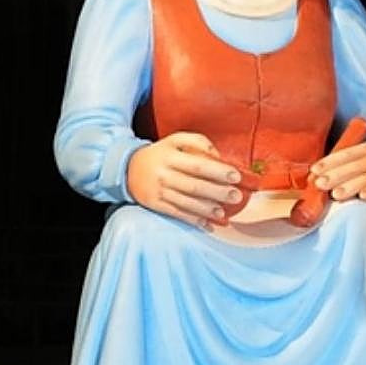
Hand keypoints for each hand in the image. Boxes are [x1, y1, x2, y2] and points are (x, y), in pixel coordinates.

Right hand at [126, 132, 244, 228]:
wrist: (128, 168)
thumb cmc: (161, 153)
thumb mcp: (175, 140)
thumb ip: (198, 142)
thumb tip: (218, 156)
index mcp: (170, 156)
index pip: (198, 165)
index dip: (218, 171)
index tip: (236, 176)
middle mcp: (164, 175)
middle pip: (194, 186)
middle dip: (218, 192)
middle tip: (236, 196)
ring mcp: (159, 192)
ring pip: (186, 203)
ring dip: (207, 209)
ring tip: (223, 213)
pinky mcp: (156, 205)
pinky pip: (177, 213)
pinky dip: (193, 220)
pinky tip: (207, 224)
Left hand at [310, 141, 365, 200]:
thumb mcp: (360, 158)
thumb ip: (341, 164)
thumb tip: (314, 175)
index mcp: (365, 149)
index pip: (346, 154)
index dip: (329, 162)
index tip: (315, 170)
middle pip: (354, 167)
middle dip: (335, 175)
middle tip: (320, 184)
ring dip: (350, 186)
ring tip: (335, 194)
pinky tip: (362, 197)